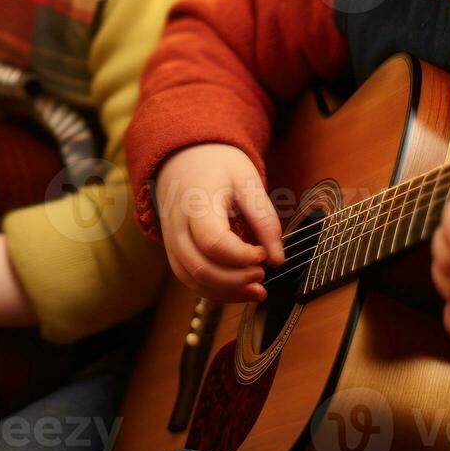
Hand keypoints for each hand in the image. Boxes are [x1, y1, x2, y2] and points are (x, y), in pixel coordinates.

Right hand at [153, 144, 285, 302]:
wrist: (185, 158)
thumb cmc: (219, 166)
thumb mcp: (248, 181)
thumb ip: (264, 219)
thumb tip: (278, 259)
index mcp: (196, 202)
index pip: (212, 241)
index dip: (241, 256)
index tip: (264, 254)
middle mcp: (177, 225)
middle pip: (199, 266)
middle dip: (235, 279)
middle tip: (263, 274)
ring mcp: (171, 241)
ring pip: (192, 279)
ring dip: (226, 292)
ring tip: (258, 290)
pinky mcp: (175, 251)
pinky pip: (190, 279)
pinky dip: (215, 291)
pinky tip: (240, 290)